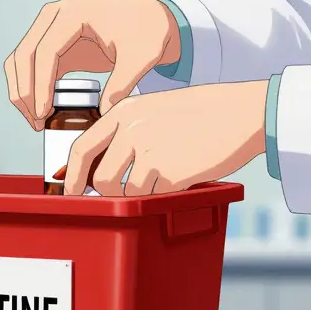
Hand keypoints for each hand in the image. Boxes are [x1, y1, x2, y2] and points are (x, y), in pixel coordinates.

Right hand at [4, 0, 179, 129]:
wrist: (149, 21)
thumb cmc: (146, 33)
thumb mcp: (140, 59)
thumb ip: (121, 85)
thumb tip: (102, 114)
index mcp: (75, 11)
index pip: (46, 50)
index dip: (41, 84)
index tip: (43, 112)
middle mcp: (55, 14)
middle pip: (24, 54)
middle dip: (25, 92)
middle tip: (36, 122)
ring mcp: (49, 26)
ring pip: (20, 60)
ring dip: (21, 91)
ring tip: (36, 121)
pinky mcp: (51, 41)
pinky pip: (29, 65)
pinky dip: (29, 87)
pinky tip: (40, 110)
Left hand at [64, 80, 269, 195]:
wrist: (240, 113)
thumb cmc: (198, 115)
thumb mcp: (152, 111)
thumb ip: (124, 133)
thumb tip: (96, 169)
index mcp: (123, 112)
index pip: (82, 148)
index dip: (72, 177)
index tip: (69, 192)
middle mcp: (132, 131)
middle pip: (100, 180)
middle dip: (108, 193)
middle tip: (124, 192)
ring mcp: (151, 153)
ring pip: (125, 193)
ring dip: (137, 195)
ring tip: (160, 178)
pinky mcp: (172, 174)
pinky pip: (153, 198)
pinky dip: (162, 195)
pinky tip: (179, 177)